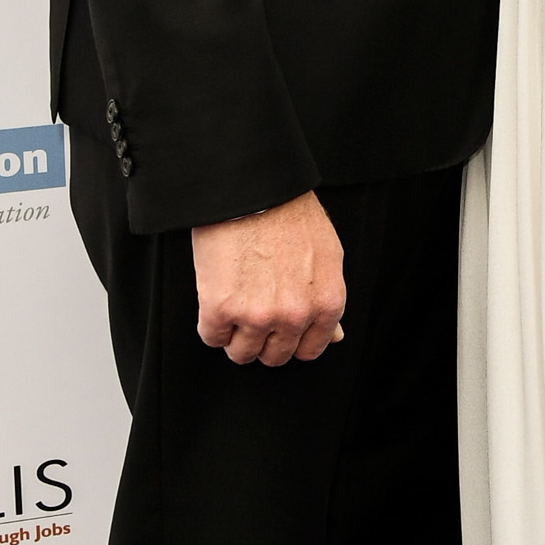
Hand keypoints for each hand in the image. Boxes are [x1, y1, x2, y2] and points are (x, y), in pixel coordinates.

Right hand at [192, 191, 346, 365]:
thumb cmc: (289, 213)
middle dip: (262, 339)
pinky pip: (212, 337)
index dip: (291, 339)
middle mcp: (295, 315)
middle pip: (274, 356)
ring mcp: (258, 315)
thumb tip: (334, 336)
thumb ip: (327, 300)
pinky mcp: (221, 309)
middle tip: (252, 311)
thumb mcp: (327, 256)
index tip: (279, 329)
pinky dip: (211, 324)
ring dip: (235, 335)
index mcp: (326, 303)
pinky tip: (215, 299)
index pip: (310, 349)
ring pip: (241, 353)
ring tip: (233, 305)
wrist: (252, 188)